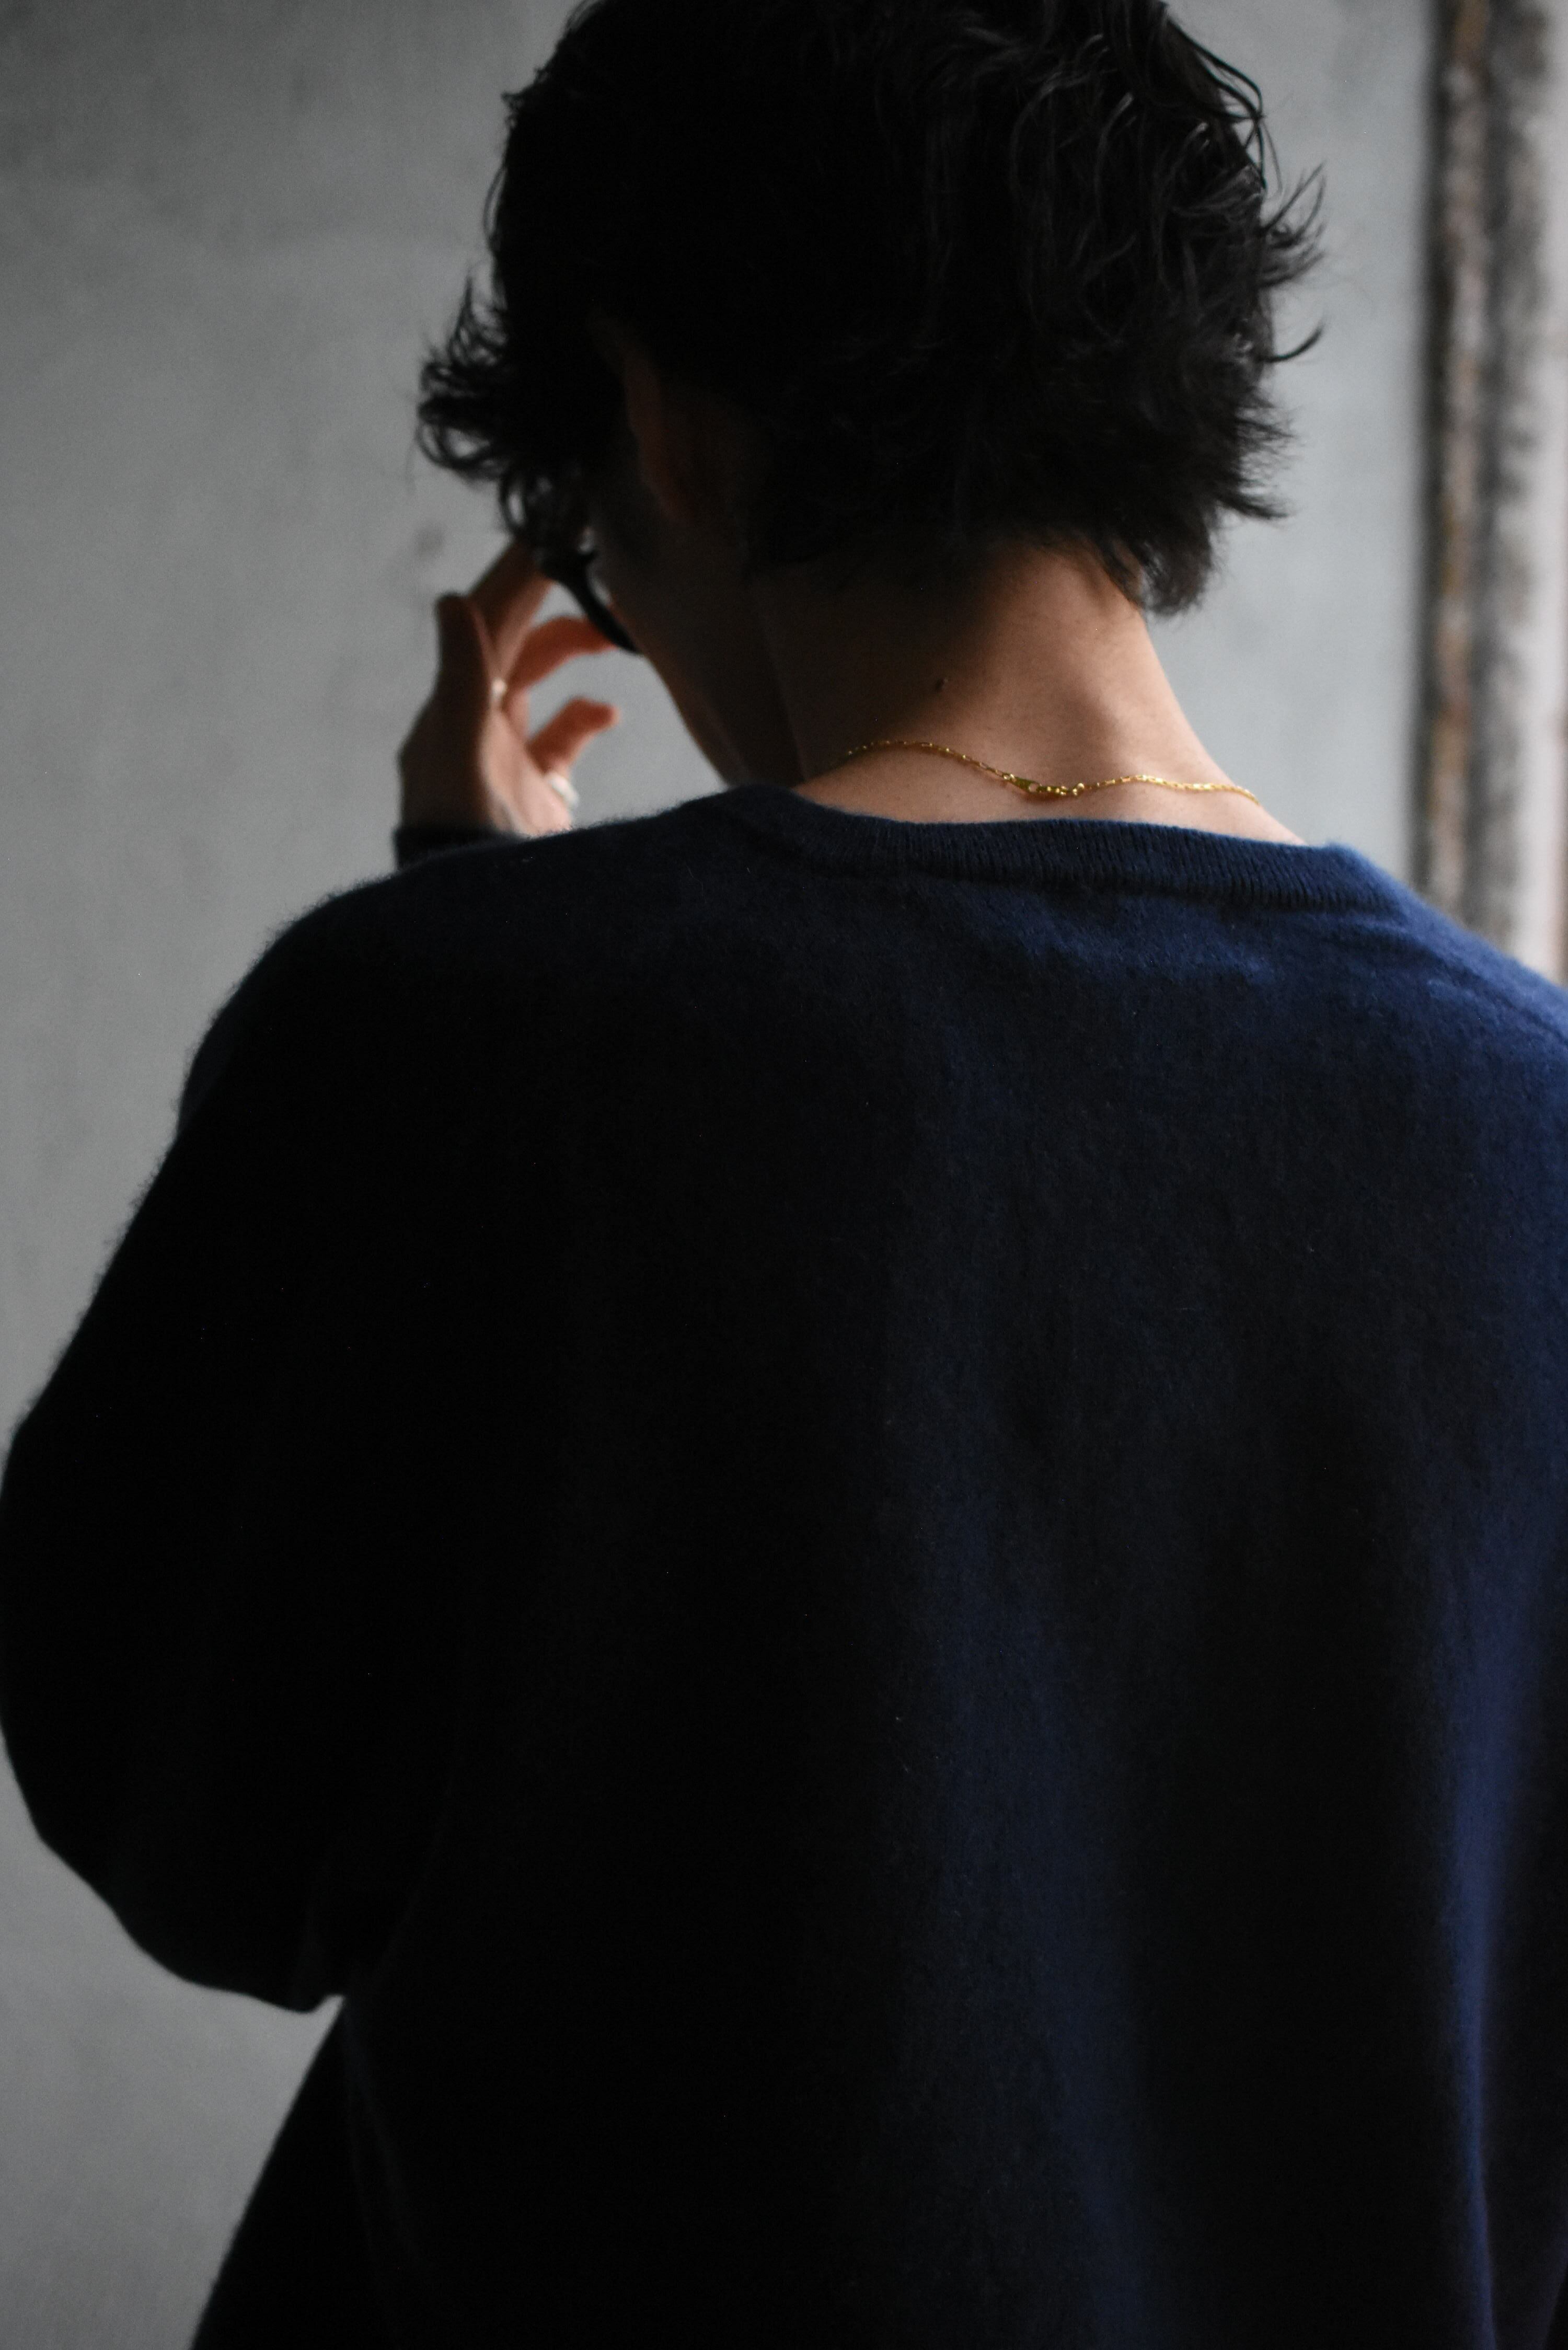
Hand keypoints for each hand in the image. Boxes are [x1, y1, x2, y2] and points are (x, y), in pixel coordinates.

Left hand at [397, 538, 619, 836]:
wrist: (480, 920)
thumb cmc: (459, 837)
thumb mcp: (456, 754)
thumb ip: (461, 679)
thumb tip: (452, 601)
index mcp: (456, 705)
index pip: (487, 621)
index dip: (519, 574)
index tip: (555, 530)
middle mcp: (477, 722)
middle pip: (517, 639)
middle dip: (555, 598)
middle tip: (601, 562)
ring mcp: (508, 755)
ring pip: (543, 681)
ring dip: (575, 650)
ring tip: (619, 632)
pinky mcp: (537, 791)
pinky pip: (563, 738)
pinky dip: (587, 717)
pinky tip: (610, 715)